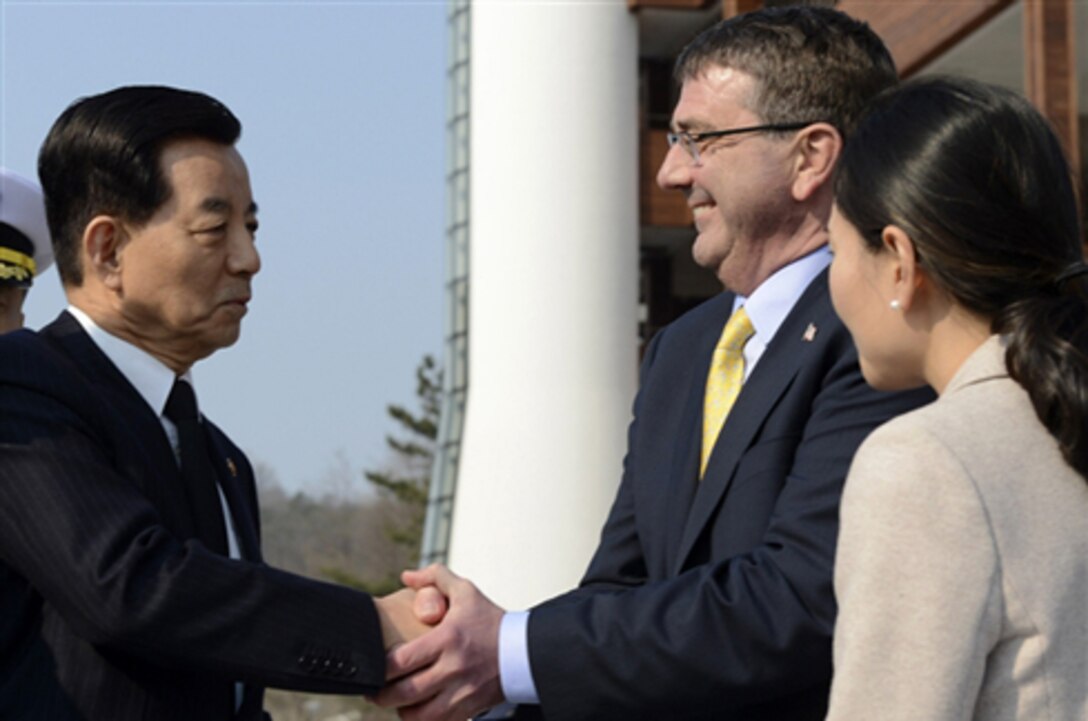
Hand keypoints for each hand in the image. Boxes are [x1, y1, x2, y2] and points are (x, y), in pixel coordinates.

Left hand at [374, 564, 504, 720]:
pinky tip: (418, 709)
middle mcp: (453, 668)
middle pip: (405, 692)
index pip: (402, 661)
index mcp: (447, 639)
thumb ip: (435, 577)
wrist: (524, 650)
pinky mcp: (470, 709)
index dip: (380, 667)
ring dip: (401, 710)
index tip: (373, 665)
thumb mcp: (466, 592)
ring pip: (419, 715)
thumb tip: (406, 576)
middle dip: (381, 695)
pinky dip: (422, 720)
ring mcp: (462, 692)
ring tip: (395, 701)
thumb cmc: (491, 620)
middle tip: (373, 690)